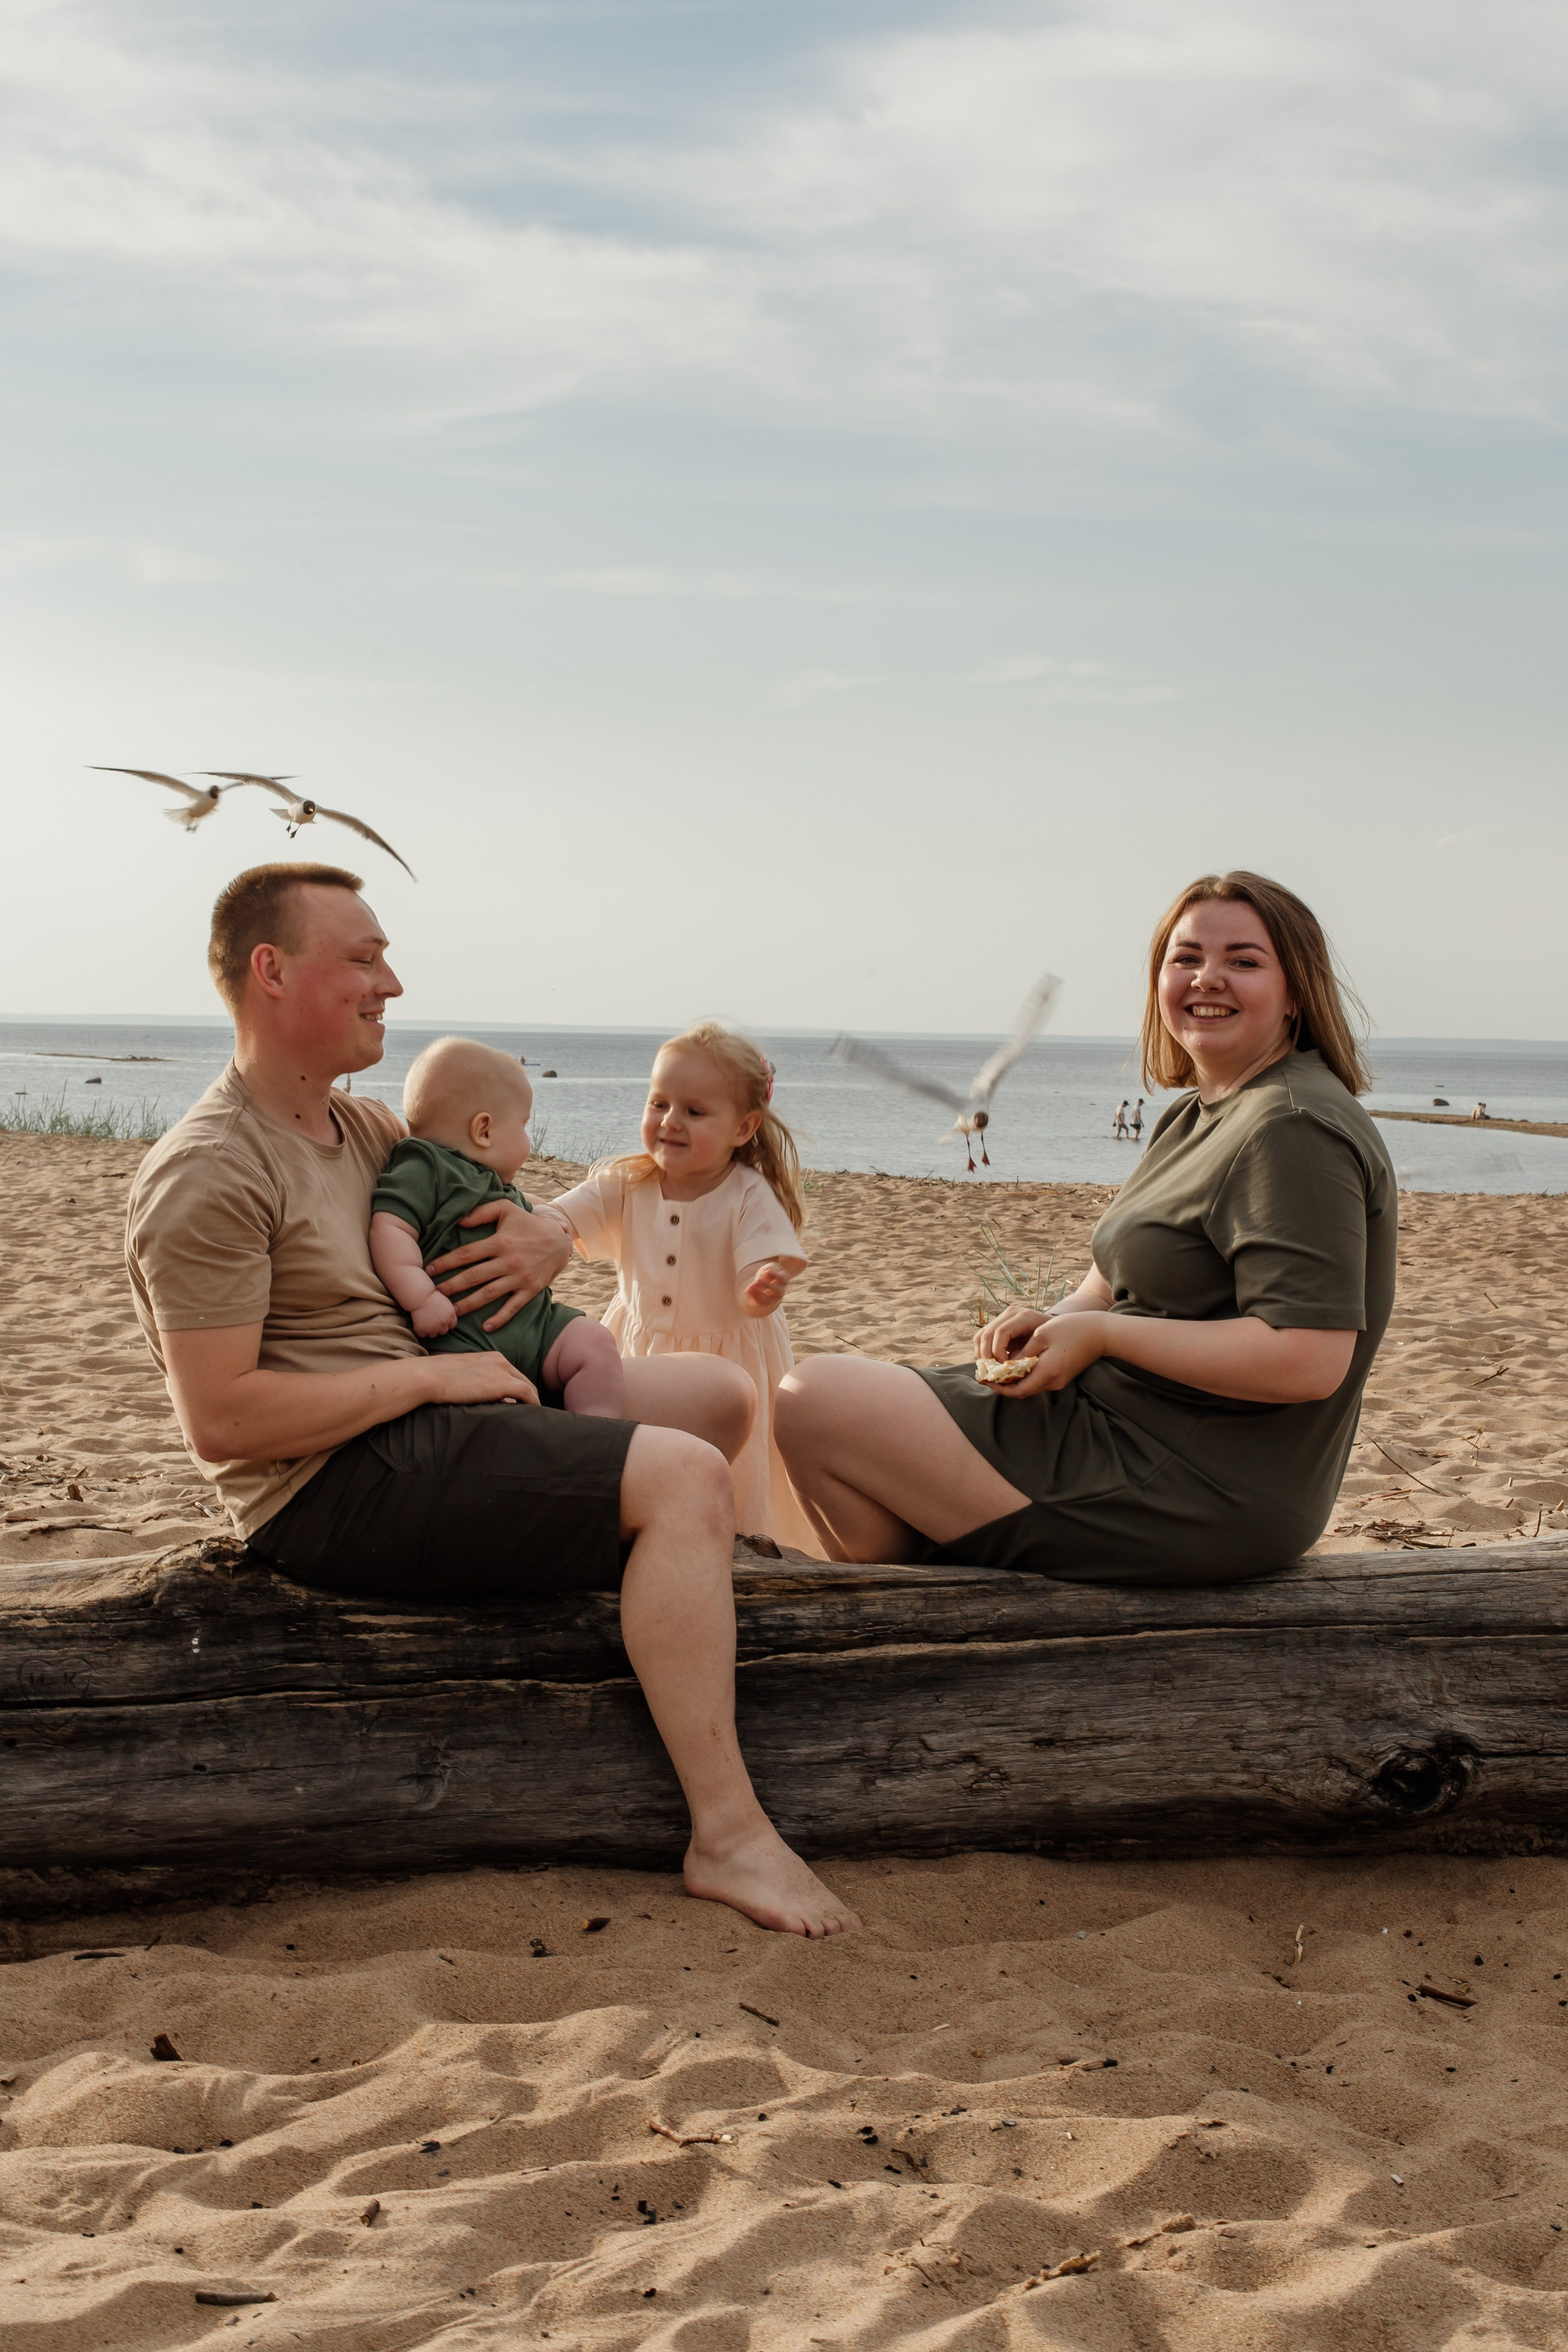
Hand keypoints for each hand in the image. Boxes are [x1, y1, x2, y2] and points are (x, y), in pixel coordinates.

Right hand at [412, 1293, 458, 1337]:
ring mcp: (433, 1328)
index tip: (441, 1319)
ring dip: (430, 1330)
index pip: (452, 1325)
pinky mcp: (422, 1330)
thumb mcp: (445, 1302)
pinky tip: (419, 1323)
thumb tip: (454, 1315)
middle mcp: (443, 1324)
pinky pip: (422, 1335)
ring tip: (425, 1322)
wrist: (419, 1296)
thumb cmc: (431, 1296)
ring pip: (433, 1335)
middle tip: (432, 1320)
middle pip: (443, 1331)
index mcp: (450, 1316)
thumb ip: (449, 1312)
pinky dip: (420, 1331)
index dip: (446, 1323)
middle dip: (439, 1327)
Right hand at [424, 1352, 539, 1408]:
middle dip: (529, 1396)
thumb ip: (480, 1383)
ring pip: (529, 1387)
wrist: (430, 1377)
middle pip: (523, 1380)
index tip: (520, 1403)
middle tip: (530, 1412)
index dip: (519, 1390)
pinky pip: (527, 1394)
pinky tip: (533, 1415)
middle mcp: (500, 1361)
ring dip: (532, 1402)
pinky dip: (533, 1404)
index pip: (513, 1374)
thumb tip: (491, 1399)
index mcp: (492, 1357)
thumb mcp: (465, 1376)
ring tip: (532, 1417)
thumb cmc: (439, 1378)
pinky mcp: (502, 1384)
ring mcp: (502, 1371)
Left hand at [427, 1198, 570, 1331]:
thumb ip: (481, 1212)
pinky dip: (500, 1318)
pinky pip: (513, 1307)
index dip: (446, 1262)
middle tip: (432, 1295)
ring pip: (489, 1294)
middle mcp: (509, 1261)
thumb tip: (457, 1220)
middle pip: (473, 1277)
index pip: (467, 1254)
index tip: (429, 1271)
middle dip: (451, 1287)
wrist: (560, 1240)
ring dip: (468, 1304)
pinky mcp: (531, 1290)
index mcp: (500, 1241)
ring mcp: (520, 1277)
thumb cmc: (527, 1224)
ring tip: (451, 1311)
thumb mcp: (506, 1209)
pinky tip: (486, 1327)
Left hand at [743, 1261, 790, 1316]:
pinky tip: (747, 1290)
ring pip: (767, 1300)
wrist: (766, 1280)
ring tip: (750, 1286)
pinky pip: (759, 1303)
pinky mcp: (764, 1303)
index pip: (782, 1278)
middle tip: (758, 1280)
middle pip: (777, 1291)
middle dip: (767, 1286)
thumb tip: (768, 1273)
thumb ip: (769, 1270)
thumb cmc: (769, 1272)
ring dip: (758, 1294)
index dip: (776, 1275)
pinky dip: (752, 1298)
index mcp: (784, 1280)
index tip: (769, 1271)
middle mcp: (781, 1291)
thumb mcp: (769, 1267)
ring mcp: (773, 1299)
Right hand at [974, 1304, 1048, 1364]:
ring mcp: (1002, 1317)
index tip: (1004, 1367)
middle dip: (987, 1356)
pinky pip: (980, 1337)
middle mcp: (1010, 1313)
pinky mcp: (996, 1324)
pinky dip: (981, 1352)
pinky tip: (990, 1363)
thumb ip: (1026, 1355)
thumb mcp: (1043, 1345)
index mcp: (1024, 1317)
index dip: (998, 1352)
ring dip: (981, 1355)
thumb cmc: (1051, 1337)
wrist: (1054, 1326)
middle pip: (987, 1334)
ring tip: (990, 1369)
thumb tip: (1008, 1370)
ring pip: (980, 1336)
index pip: (1001, 1332)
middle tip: (994, 1372)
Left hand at [988, 1311, 1108, 1396]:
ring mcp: (1059, 1382)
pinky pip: (1038, 1381)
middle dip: (1002, 1385)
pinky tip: (1014, 1366)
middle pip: (1022, 1391)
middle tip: (986, 1374)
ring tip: (996, 1369)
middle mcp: (1053, 1382)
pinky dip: (1024, 1377)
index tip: (983, 1378)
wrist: (1100, 1334)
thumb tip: (1006, 1364)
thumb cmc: (1071, 1328)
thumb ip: (1023, 1352)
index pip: (1017, 1390)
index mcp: (1047, 1372)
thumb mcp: (1042, 1335)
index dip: (998, 1386)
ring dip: (1012, 1381)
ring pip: (1029, 1387)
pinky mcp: (1061, 1377)